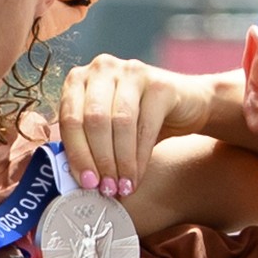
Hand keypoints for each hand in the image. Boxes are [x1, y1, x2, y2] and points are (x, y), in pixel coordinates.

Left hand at [58, 55, 218, 195]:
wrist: (187, 105)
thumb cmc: (139, 119)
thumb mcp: (106, 130)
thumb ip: (87, 145)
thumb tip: (75, 182)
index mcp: (79, 79)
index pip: (69, 118)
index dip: (77, 154)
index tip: (85, 183)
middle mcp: (102, 68)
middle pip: (93, 120)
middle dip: (99, 160)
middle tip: (105, 188)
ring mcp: (131, 71)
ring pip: (119, 123)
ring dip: (120, 162)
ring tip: (122, 186)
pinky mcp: (159, 83)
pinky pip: (145, 126)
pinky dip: (139, 158)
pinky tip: (136, 177)